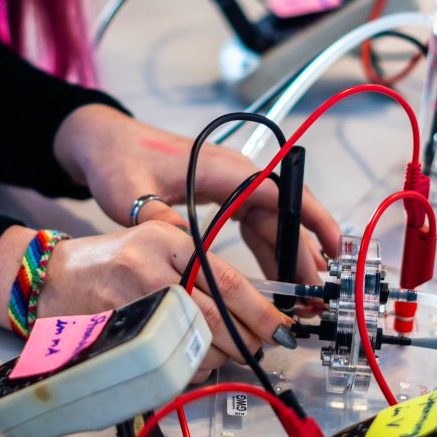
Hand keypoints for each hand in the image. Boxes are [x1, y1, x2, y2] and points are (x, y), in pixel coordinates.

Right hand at [0, 223, 294, 383]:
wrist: (47, 278)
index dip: (259, 310)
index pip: (227, 278)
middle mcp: (150, 263)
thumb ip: (196, 269)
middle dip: (244, 341)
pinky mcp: (116, 327)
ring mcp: (131, 297)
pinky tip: (186, 360)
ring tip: (219, 354)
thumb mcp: (153, 247)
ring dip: (215, 358)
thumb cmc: (106, 265)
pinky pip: (164, 359)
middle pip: (215, 316)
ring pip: (194, 343)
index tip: (280, 327)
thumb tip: (248, 309)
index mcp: (167, 237)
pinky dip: (184, 367)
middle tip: (258, 349)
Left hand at [53, 104, 341, 283]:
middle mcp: (234, 174)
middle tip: (316, 292)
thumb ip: (155, 218)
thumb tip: (180, 245)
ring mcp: (230, 184)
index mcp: (222, 169)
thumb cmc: (117, 161)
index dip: (310, 220)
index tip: (333, 248)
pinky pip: (255, 223)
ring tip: (302, 293)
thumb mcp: (130, 193)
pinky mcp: (222, 194)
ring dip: (288, 254)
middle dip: (304, 250)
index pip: (280, 193)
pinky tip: (275, 276)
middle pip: (282, 214)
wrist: (104, 143)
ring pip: (272, 221)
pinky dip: (268, 248)